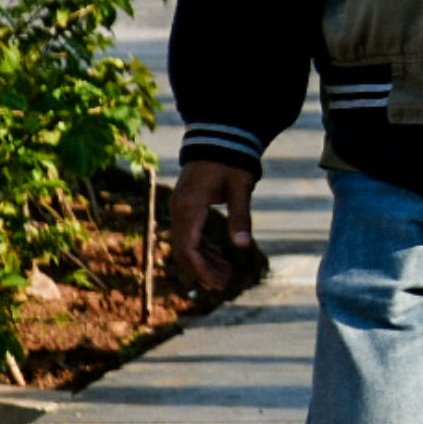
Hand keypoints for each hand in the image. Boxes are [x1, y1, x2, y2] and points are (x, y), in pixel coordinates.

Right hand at [168, 159, 255, 291]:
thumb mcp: (241, 188)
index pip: (187, 248)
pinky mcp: (187, 206)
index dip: (200, 269)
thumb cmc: (231, 161)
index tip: (216, 284)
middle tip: (223, 285)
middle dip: (202, 269)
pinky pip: (190, 234)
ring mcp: (181, 208)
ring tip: (226, 275)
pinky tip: (220, 258)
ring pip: (186, 244)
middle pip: (183, 250)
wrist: (219, 137)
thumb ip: (241, 216)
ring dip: (204, 260)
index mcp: (189, 207)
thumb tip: (243, 246)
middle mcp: (179, 210)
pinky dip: (203, 248)